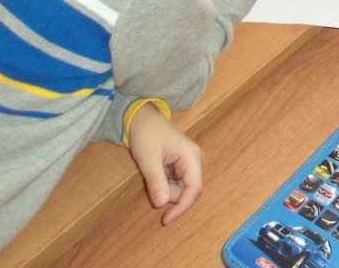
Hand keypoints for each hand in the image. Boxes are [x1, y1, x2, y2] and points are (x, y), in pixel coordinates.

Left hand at [127, 103, 203, 225]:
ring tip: (152, 170)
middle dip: (169, 192)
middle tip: (150, 179)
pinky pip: (175, 182)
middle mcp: (196, 160)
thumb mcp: (148, 159)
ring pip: (181, 188)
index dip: (182, 207)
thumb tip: (162, 204)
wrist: (142, 119)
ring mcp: (190, 162)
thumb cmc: (146, 135)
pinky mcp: (183, 164)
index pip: (194, 189)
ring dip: (165, 187)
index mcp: (192, 157)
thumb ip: (156, 182)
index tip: (165, 219)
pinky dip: (164, 182)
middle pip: (187, 190)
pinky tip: (156, 169)